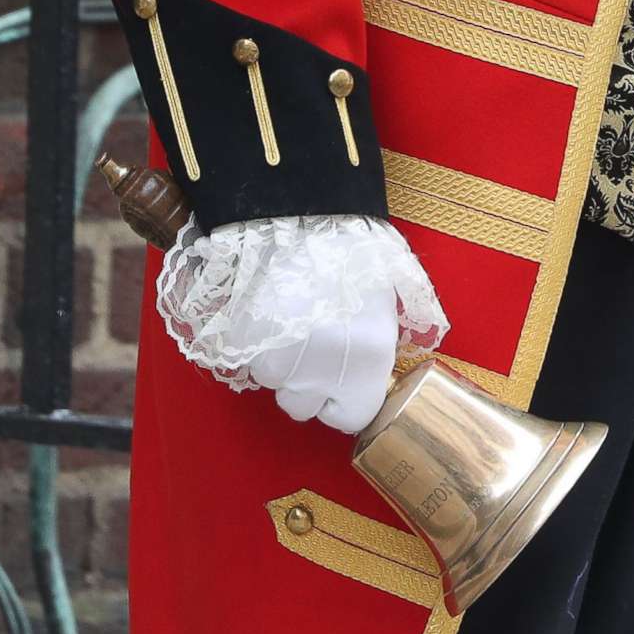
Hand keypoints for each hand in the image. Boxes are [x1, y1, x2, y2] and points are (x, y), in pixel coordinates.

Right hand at [243, 258, 399, 434]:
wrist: (308, 215)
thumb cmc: (353, 254)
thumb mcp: (387, 302)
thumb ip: (380, 350)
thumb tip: (376, 378)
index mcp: (369, 361)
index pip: (351, 418)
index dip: (341, 400)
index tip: (337, 380)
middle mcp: (324, 369)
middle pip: (303, 406)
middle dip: (305, 383)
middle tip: (312, 343)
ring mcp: (281, 358)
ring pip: (273, 382)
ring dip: (280, 361)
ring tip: (293, 317)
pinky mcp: (246, 341)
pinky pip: (247, 359)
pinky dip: (255, 343)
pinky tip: (272, 310)